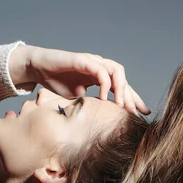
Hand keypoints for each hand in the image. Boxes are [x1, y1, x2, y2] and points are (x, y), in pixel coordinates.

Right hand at [10, 45, 149, 114]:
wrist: (38, 68)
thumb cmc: (57, 82)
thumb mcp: (78, 99)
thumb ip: (91, 105)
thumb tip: (104, 122)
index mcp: (101, 76)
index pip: (123, 87)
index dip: (134, 100)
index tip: (144, 114)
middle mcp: (100, 67)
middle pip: (123, 79)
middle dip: (131, 97)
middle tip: (134, 114)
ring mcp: (93, 62)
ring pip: (116, 71)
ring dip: (121, 89)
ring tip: (121, 106)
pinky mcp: (83, 60)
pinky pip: (100, 71)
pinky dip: (105, 84)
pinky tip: (104, 98)